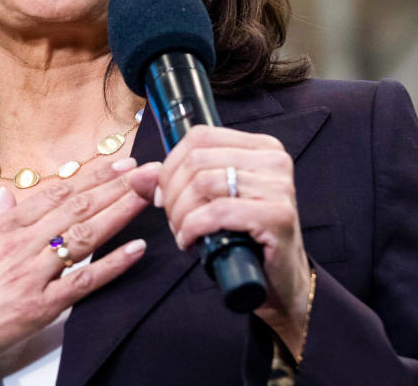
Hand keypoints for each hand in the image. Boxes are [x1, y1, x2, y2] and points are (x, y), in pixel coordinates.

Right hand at [0, 157, 148, 377]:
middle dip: (114, 187)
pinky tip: (136, 249)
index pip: (57, 193)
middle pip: (77, 208)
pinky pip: (83, 281)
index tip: (117, 164)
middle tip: (145, 171)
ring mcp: (33, 274)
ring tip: (146, 198)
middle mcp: (22, 245)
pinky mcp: (40, 307)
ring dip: (119, 214)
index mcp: (4, 227)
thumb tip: (7, 194)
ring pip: (85, 237)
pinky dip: (112, 264)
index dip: (91, 176)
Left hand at [128, 126, 311, 354]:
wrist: (280, 279)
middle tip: (173, 221)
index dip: (170, 166)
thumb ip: (175, 182)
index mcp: (261, 146)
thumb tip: (138, 175)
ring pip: (203, 185)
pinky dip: (193, 228)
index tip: (161, 196)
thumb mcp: (211, 201)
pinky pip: (217, 212)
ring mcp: (279, 186)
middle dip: (172, 194)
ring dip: (180, 215)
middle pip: (197, 161)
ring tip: (183, 233)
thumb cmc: (245, 236)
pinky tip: (191, 242)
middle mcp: (274, 160)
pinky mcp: (277, 215)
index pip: (199, 137)